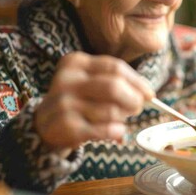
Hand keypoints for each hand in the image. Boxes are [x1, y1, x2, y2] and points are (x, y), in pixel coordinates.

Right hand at [35, 52, 154, 148]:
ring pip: (111, 110)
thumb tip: (149, 95)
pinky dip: (116, 131)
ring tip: (119, 121)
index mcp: (75, 63)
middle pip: (114, 86)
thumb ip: (118, 83)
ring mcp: (64, 102)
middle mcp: (67, 79)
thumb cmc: (79, 102)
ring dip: (123, 118)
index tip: (150, 94)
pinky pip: (104, 129)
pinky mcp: (65, 125)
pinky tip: (116, 132)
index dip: (137, 82)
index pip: (115, 67)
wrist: (45, 126)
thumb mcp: (91, 84)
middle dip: (133, 99)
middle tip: (137, 108)